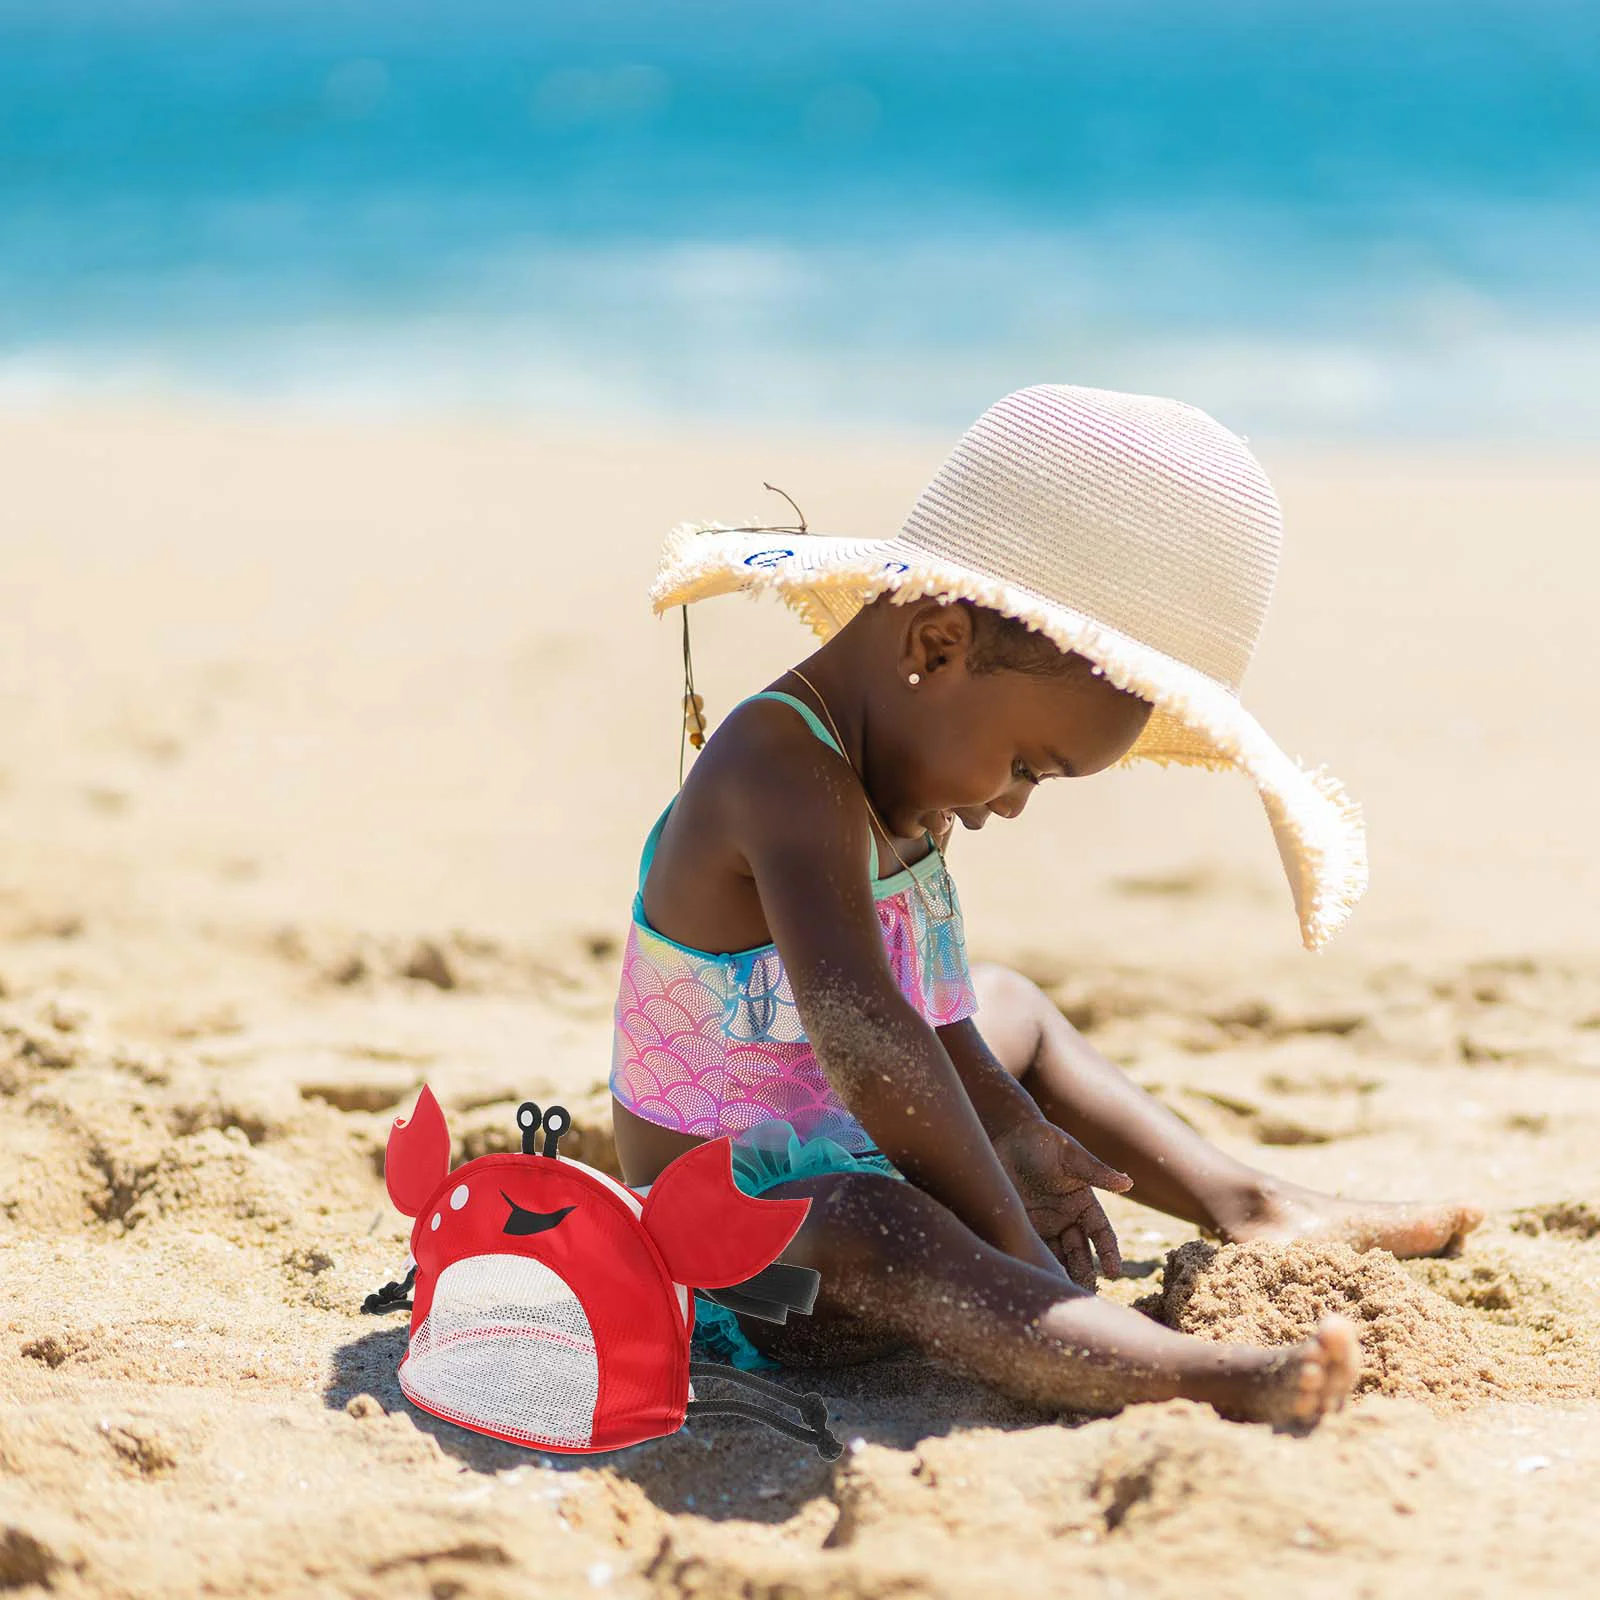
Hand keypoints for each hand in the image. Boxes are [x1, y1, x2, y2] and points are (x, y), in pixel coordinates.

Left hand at [991, 1117, 1131, 1288]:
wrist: (1006, 1135)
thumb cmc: (1043, 1140)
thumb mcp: (1070, 1155)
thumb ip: (1095, 1171)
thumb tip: (1128, 1182)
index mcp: (1084, 1202)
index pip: (1101, 1232)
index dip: (1108, 1251)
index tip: (1114, 1270)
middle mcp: (1066, 1218)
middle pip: (1080, 1252)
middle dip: (1085, 1273)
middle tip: (1087, 1293)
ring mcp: (1044, 1225)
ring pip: (1057, 1257)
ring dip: (1061, 1275)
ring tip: (1062, 1293)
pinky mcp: (1022, 1226)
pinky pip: (1032, 1249)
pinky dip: (1036, 1263)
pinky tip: (1037, 1277)